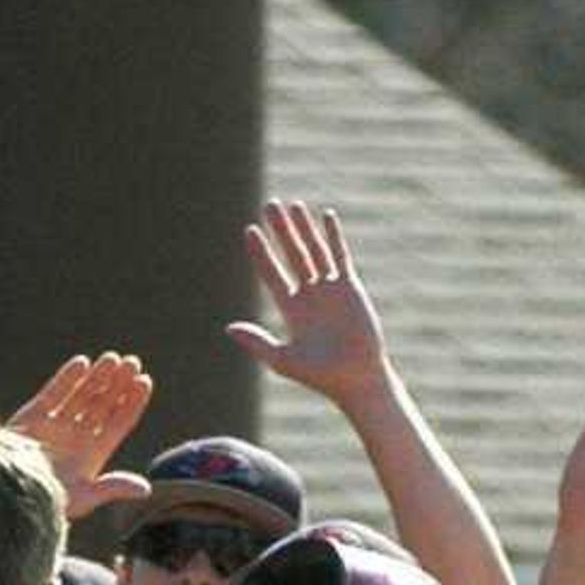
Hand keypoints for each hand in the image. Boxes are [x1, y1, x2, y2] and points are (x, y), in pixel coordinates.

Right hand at [7, 353, 155, 520]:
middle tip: (132, 363)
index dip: (132, 402)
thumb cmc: (48, 503)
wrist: (8, 496)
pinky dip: (67, 378)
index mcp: (95, 454)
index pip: (119, 422)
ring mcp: (56, 424)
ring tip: (112, 359)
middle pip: (104, 404)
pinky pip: (54, 392)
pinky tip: (83, 364)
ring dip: (97, 376)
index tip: (144, 382)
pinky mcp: (34, 416)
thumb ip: (114, 487)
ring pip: (82, 394)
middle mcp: (78, 437)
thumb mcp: (85, 497)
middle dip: (118, 383)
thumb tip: (146, 489)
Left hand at [228, 199, 391, 414]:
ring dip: (304, 228)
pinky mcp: (349, 288)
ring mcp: (330, 289)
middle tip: (269, 205)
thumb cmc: (320, 376)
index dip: (261, 252)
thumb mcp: (283, 359)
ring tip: (293, 205)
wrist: (356, 379)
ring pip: (314, 250)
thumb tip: (228, 328)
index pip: (271, 273)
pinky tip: (325, 216)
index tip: (250, 230)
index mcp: (290, 309)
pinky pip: (340, 256)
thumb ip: (257, 342)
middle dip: (280, 231)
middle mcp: (308, 295)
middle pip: (291, 255)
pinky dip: (333, 237)